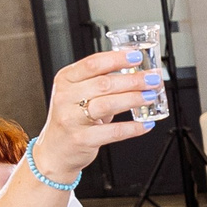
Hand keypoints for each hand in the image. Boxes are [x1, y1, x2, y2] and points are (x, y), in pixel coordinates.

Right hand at [32, 49, 162, 174]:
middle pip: (104, 83)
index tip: (137, 57)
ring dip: (133, 99)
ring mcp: (71, 119)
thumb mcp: (77, 94)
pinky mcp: (81, 139)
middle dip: (132, 80)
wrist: (55, 150)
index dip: (117, 59)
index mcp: (65, 79)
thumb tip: (135, 71)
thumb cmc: (71, 118)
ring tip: (150, 96)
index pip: (93, 64)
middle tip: (151, 79)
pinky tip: (145, 124)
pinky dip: (132, 128)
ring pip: (107, 104)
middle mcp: (65, 97)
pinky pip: (112, 132)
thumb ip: (99, 81)